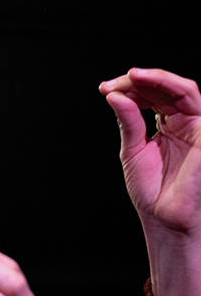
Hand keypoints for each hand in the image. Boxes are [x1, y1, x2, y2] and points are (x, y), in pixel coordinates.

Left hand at [99, 68, 200, 295]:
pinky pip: (191, 98)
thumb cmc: (152, 191)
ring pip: (181, 89)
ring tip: (129, 77)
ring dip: (154, 79)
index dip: (129, 89)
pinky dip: (167, 86)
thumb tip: (113, 95)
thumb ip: (128, 122)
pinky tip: (142, 84)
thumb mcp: (132, 150)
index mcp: (166, 127)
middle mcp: (183, 123)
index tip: (104, 89)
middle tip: (112, 84)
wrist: (165, 218)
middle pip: (164, 89)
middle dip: (137, 82)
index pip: (152, 98)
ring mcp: (195, 125)